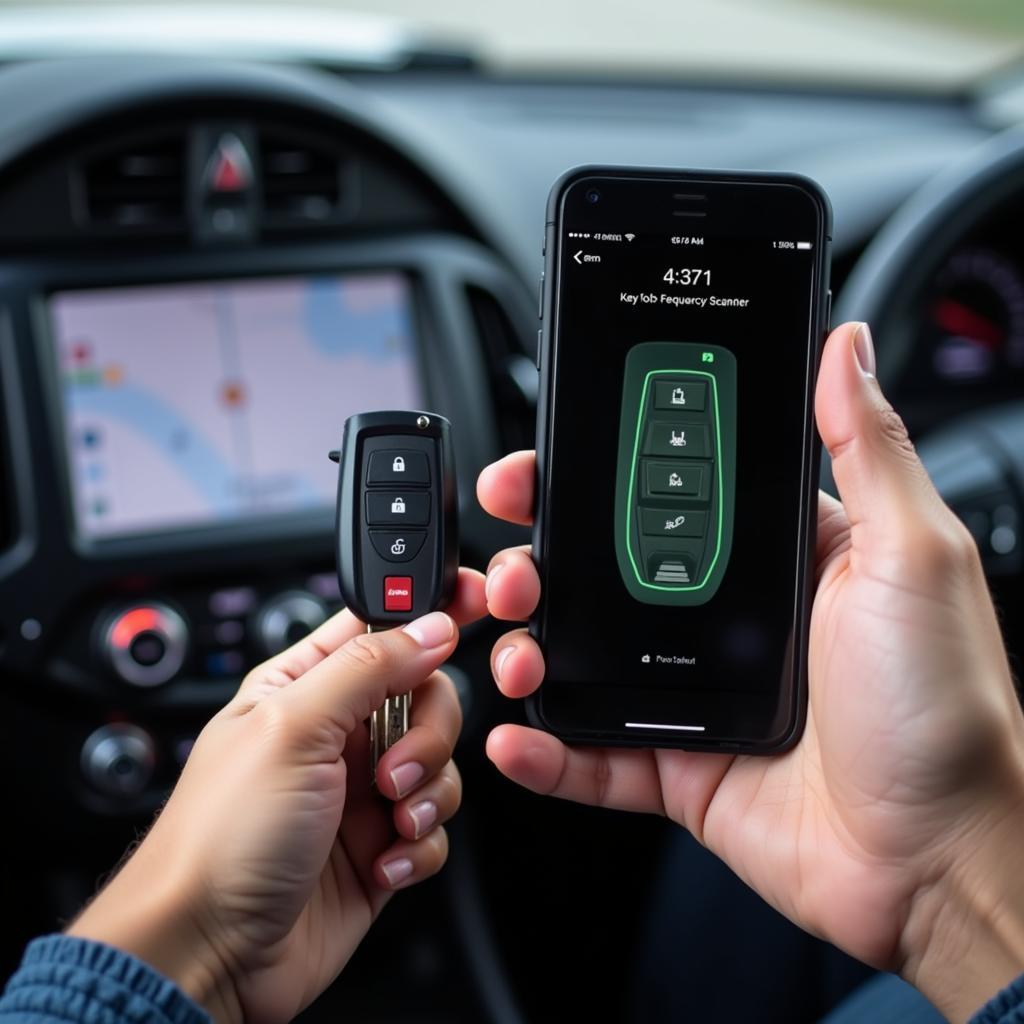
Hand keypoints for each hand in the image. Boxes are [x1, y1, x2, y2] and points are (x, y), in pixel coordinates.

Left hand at [67, 569, 485, 1023]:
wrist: (208, 953)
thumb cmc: (219, 838)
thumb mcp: (292, 728)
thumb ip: (368, 668)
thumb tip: (431, 626)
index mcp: (305, 686)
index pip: (381, 628)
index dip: (428, 614)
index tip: (473, 606)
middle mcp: (337, 734)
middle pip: (428, 697)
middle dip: (428, 734)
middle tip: (391, 769)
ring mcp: (362, 792)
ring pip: (441, 764)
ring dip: (427, 795)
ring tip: (387, 821)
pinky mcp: (381, 845)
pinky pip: (437, 828)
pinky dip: (419, 847)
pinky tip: (380, 863)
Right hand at [477, 322, 1023, 1021]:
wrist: (938, 862)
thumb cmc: (947, 709)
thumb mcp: (913, 555)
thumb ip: (867, 448)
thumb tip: (844, 347)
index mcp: (778, 562)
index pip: (669, 498)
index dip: (600, 476)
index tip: (545, 464)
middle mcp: (729, 624)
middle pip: (609, 574)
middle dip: (542, 558)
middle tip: (510, 553)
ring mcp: (697, 695)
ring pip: (587, 660)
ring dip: (532, 646)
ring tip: (514, 644)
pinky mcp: (679, 767)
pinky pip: (596, 755)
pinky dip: (550, 749)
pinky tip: (516, 735)